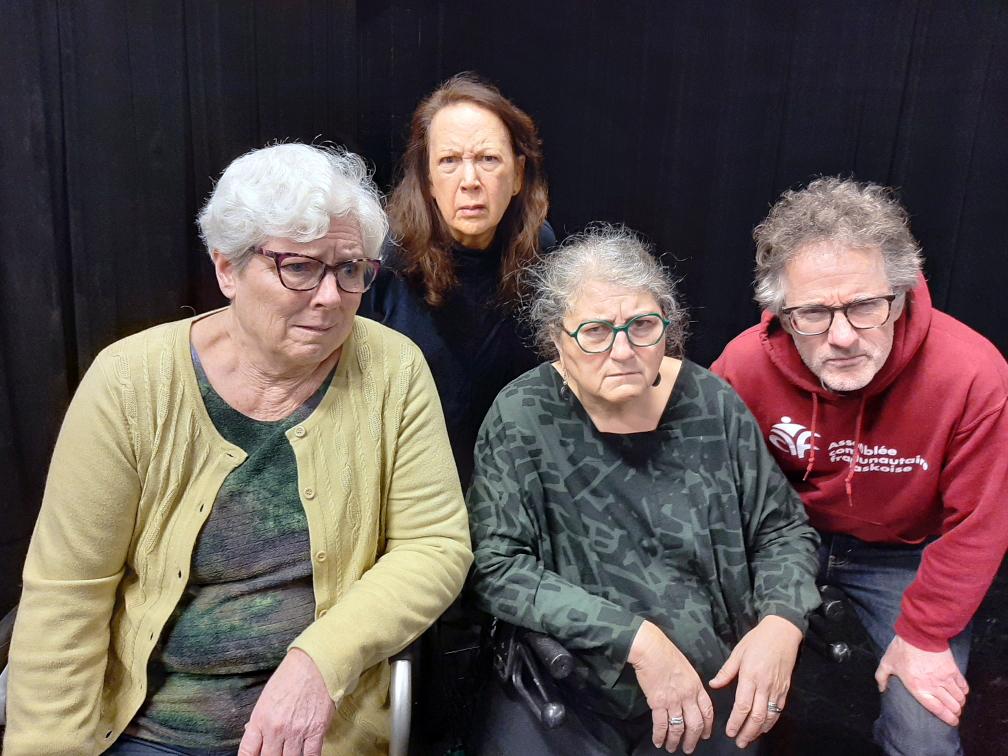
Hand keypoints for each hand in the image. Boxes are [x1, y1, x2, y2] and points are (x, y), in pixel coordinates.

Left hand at [239, 648, 337, 755]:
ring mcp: (297, 732)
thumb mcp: (267, 697)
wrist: (315, 664)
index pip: (247, 752)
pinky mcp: (316, 731)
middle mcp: (276, 729)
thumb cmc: (290, 676)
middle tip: (274, 752)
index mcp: (260, 720)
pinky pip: (311, 755)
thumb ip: (260, 720)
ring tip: (289, 753)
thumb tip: (253, 735)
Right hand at [628, 620, 714, 753]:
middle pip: (695, 724)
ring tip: (673, 748)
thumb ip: (691, 684)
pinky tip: (658, 741)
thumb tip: (690, 696)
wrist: (651, 648)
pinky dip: (660, 736)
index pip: (707, 711)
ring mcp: (673, 700)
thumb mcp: (687, 668)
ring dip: (676, 741)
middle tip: (690, 748)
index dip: (707, 726)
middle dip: (693, 740)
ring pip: (678, 728)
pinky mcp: (658, 702)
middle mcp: (688, 696)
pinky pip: (661, 725)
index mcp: (696, 686)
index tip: (705, 735)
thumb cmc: (666, 653)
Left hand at [709, 615, 802, 748]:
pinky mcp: (785, 688)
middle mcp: (765, 685)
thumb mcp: (738, 652)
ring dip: (759, 730)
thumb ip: (726, 671)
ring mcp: (777, 688)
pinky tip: (764, 727)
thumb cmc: (758, 639)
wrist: (782, 631)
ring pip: (769, 716)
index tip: (729, 732)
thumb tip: (714, 684)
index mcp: (750, 676)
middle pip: (757, 716)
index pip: (742, 706)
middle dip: (747, 732)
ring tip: (749, 738)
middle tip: (739, 742)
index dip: (736, 722)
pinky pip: (779, 710)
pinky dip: (771, 721)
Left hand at [875, 634, 968, 725]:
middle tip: (954, 712)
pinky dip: (964, 691)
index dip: (947, 718)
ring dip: (960, 702)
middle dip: (955, 712)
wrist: (919, 633)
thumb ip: (882, 677)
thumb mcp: (887, 663)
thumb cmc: (901, 649)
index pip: (937, 709)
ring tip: (957, 703)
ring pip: (959, 697)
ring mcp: (945, 678)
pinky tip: (961, 692)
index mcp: (918, 688)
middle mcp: (934, 686)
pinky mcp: (953, 669)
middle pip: (952, 705)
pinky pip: (964, 685)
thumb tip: (881, 689)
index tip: (952, 721)